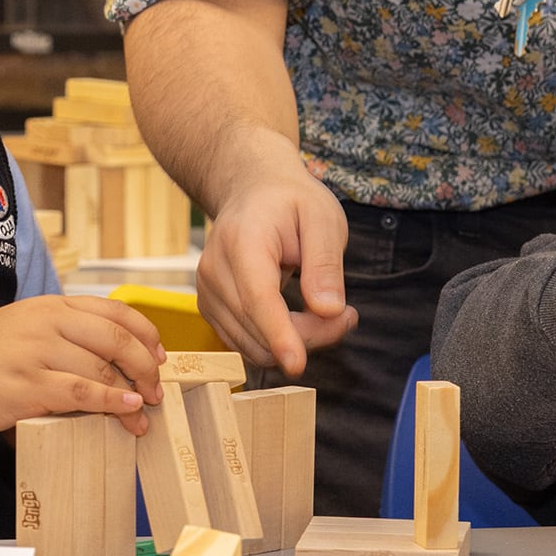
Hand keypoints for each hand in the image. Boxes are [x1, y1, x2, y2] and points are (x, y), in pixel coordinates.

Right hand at [0, 296, 165, 437]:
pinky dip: (110, 403)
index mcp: (48, 306)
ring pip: (102, 369)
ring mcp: (36, 354)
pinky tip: (126, 411)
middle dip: (146, 366)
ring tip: (144, 414)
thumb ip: (59, 334)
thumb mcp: (20, 328)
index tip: (160, 354)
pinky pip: (81, 393)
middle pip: (116, 339)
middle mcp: (46, 324)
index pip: (113, 310)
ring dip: (132, 394)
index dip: (145, 333)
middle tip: (158, 389)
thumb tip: (106, 359)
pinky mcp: (27, 387)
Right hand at [196, 164, 357, 375]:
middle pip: (259, 328)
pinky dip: (278, 342)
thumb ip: (324, 263)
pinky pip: (247, 344)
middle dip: (310, 335)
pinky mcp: (211, 309)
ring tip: (328, 312)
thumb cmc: (290, 202)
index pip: (257, 297)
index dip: (278, 333)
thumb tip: (328, 310)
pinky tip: (302, 319)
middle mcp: (214, 270)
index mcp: (242, 241)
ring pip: (254, 345)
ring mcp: (207, 293)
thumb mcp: (322, 217)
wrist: (251, 192)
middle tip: (347, 315)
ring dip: (296, 342)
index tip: (297, 364)